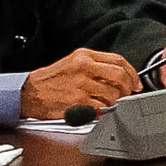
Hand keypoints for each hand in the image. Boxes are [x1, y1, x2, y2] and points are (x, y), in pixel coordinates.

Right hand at [22, 48, 138, 119]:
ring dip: (114, 101)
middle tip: (128, 94)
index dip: (132, 73)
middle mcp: (84, 68)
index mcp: (84, 56)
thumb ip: (96, 67)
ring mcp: (81, 85)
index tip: (136, 82)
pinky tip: (96, 108)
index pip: (119, 61)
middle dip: (128, 88)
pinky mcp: (78, 101)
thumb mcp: (73, 64)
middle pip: (120, 76)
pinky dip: (103, 109)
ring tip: (105, 102)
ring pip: (112, 93)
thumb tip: (120, 76)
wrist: (29, 92)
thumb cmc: (51, 80)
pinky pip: (101, 106)